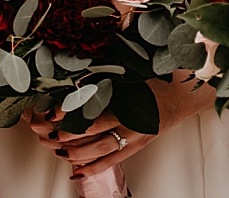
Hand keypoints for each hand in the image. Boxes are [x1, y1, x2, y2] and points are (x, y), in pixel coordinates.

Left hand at [28, 72, 214, 179]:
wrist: (180, 96)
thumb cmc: (153, 78)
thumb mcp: (130, 69)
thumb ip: (106, 68)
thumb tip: (78, 57)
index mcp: (127, 96)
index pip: (93, 105)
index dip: (70, 111)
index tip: (51, 113)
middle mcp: (130, 118)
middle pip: (94, 131)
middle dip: (68, 134)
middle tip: (48, 134)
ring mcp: (134, 135)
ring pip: (101, 150)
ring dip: (76, 152)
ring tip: (57, 150)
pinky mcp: (136, 147)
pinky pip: (112, 161)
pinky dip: (93, 168)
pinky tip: (76, 171)